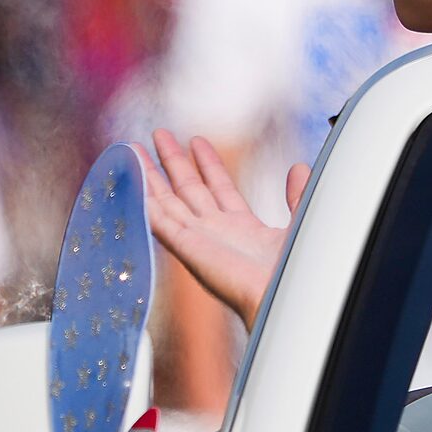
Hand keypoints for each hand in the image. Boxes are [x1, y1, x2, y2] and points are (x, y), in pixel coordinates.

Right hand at [141, 131, 298, 328]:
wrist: (285, 297)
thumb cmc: (295, 270)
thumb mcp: (301, 221)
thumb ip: (297, 196)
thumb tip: (298, 167)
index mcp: (243, 227)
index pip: (220, 187)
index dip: (208, 163)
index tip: (197, 141)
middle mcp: (216, 232)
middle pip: (189, 189)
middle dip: (173, 161)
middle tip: (158, 135)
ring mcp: (198, 239)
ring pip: (168, 200)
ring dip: (150, 175)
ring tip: (134, 149)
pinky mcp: (186, 247)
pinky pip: (159, 218)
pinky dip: (144, 200)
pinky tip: (131, 181)